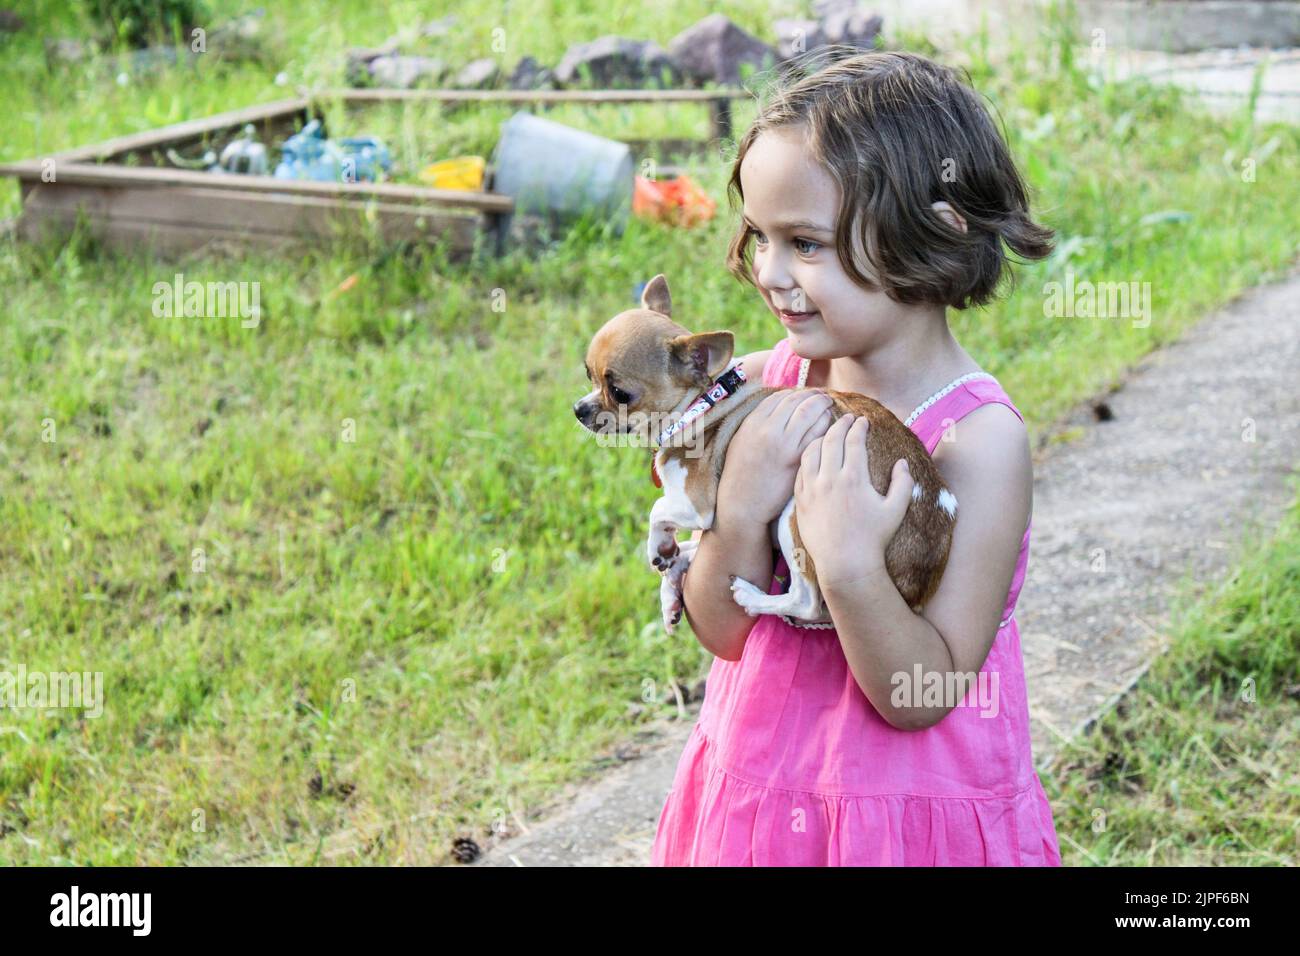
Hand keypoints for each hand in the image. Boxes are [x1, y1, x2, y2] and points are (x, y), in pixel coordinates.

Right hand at [719, 390, 835, 526]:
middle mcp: (767, 430)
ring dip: (822, 406)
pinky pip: (817, 434)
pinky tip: (830, 427)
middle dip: (813, 395)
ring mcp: (783, 444)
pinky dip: (825, 425)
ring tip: (828, 407)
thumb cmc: (742, 474)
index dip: (796, 393)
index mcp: (753, 423)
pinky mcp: (796, 459)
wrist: (742, 503)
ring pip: (810, 413)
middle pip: (797, 401)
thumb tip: (779, 407)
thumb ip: (758, 423)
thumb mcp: (742, 441)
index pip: (780, 397)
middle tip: (823, 397)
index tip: (805, 395)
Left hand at [793, 414, 914, 589]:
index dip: (859, 427)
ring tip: (828, 432)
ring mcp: (812, 489)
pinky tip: (813, 454)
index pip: (854, 441)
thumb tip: (901, 462)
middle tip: (847, 418)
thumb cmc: (873, 539)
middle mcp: (830, 479)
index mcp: (854, 478)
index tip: (863, 420)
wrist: (845, 564)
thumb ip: (903, 483)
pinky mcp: (800, 500)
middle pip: (831, 440)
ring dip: (821, 437)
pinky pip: (800, 470)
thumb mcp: (896, 510)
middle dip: (840, 425)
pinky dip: (807, 456)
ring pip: (811, 452)